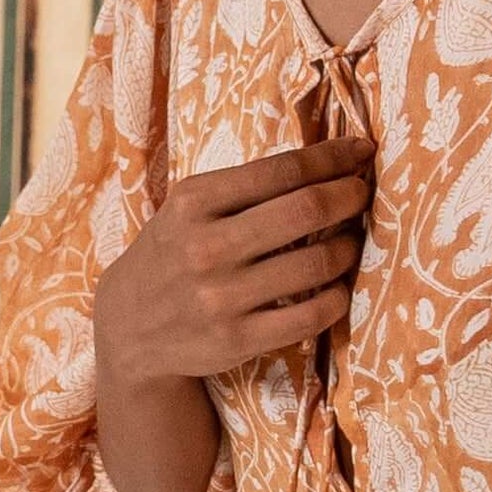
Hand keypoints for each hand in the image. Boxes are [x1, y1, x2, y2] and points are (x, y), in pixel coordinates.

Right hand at [89, 142, 366, 396]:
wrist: (129, 327)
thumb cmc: (173, 253)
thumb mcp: (189, 208)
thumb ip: (246, 187)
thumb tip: (328, 162)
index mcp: (194, 202)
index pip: (282, 170)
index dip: (332, 157)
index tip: (361, 151)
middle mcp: (206, 247)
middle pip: (306, 210)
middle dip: (350, 195)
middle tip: (362, 193)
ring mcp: (221, 297)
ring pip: (317, 263)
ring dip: (349, 248)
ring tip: (350, 242)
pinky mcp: (236, 340)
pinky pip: (312, 315)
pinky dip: (337, 298)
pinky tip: (337, 288)